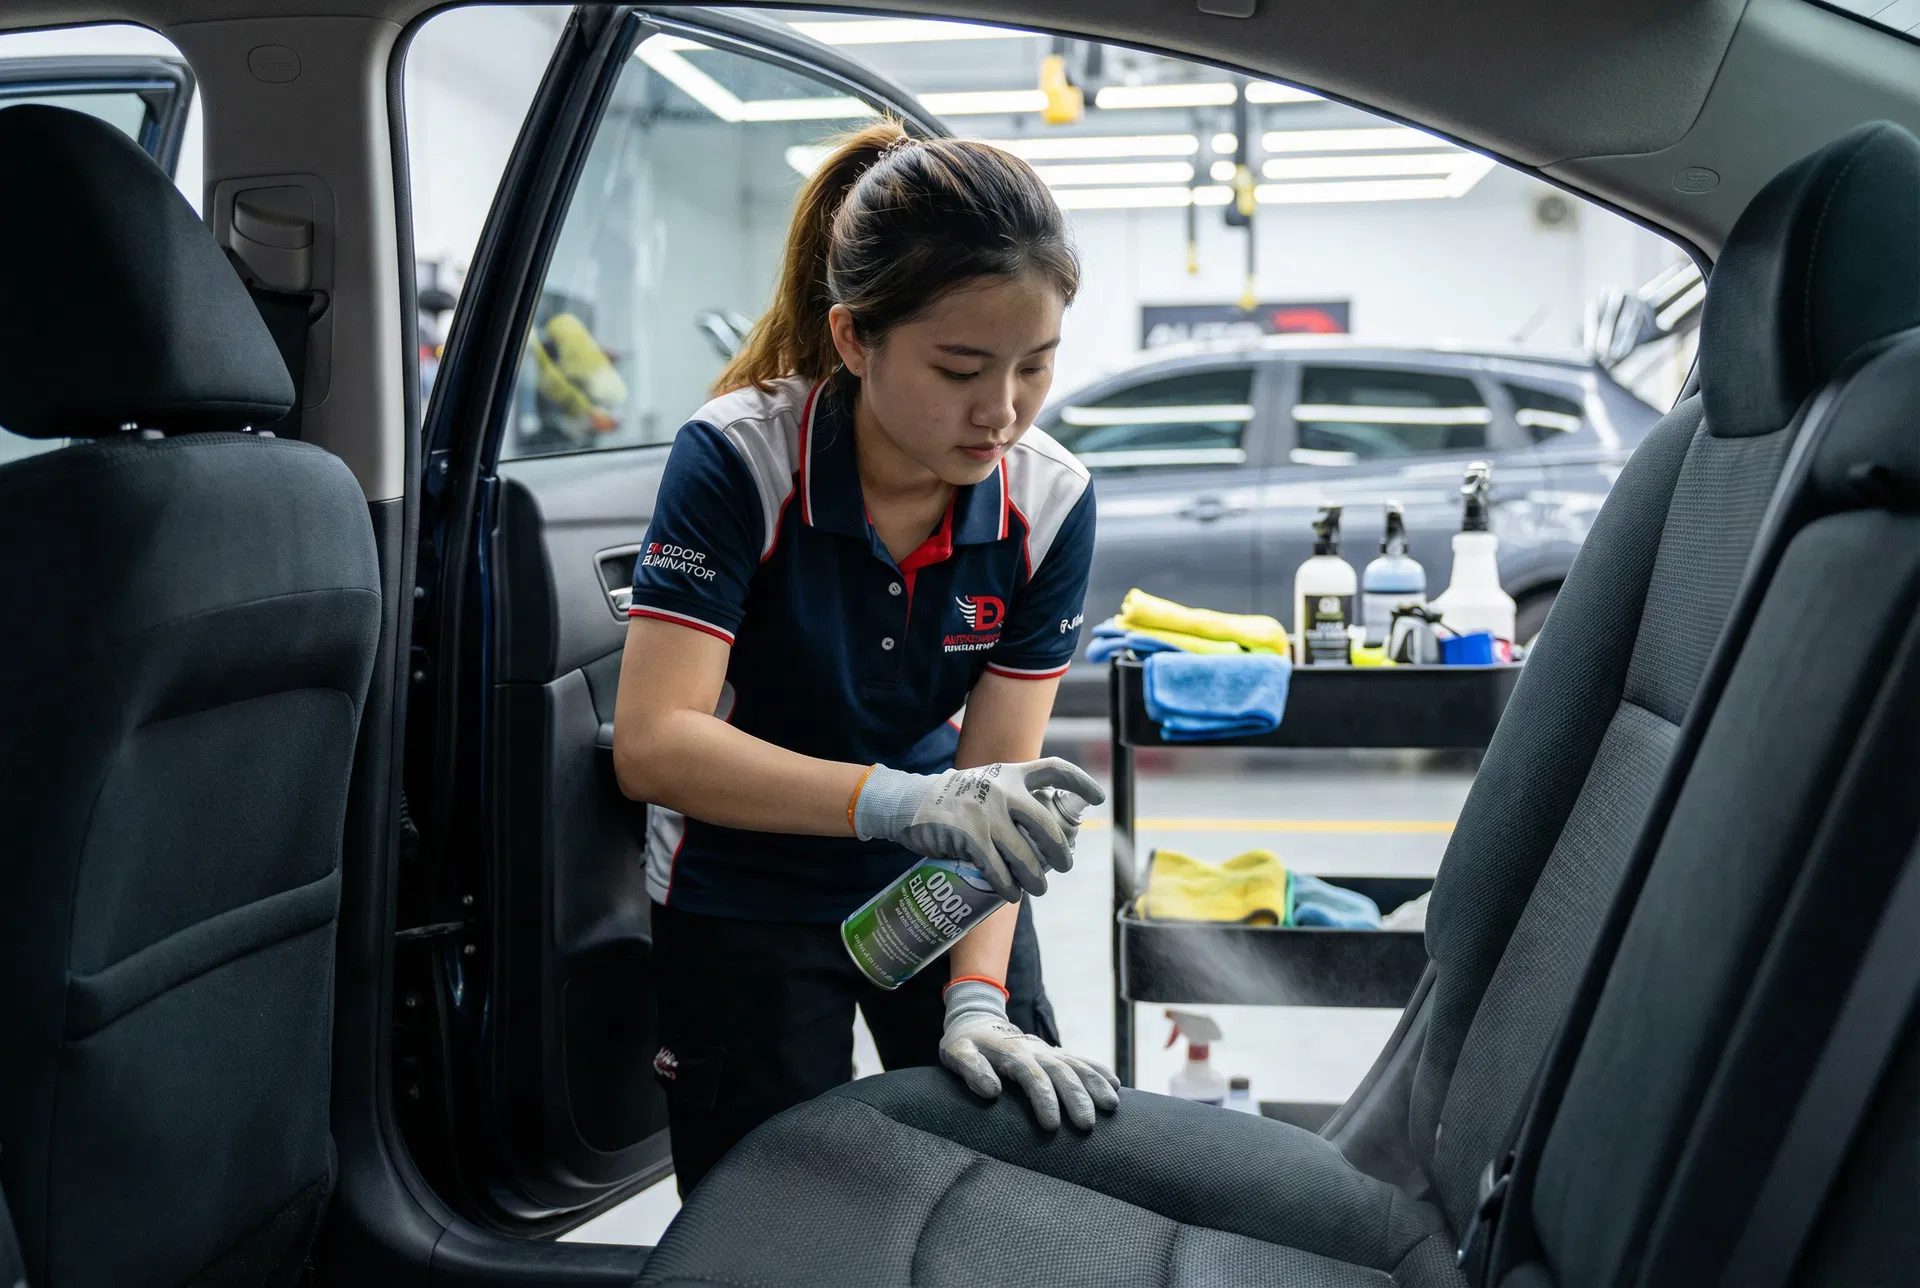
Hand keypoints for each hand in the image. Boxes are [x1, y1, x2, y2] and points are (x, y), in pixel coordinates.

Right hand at [853, 758, 1104, 901]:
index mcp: (1010, 774)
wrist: (909, 802)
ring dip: (1036, 879)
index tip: (1099, 799)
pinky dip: (1008, 887)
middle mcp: (1003, 790)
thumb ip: (1010, 795)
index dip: (1080, 783)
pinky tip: (1011, 894)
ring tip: (1038, 888)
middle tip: (1064, 865)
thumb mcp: (984, 783)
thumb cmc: (952, 798)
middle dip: (1060, 852)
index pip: (1054, 769)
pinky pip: (998, 870)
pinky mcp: (971, 837)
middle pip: (1047, 826)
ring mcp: (987, 814)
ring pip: (1025, 856)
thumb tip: (1041, 827)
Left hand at [939, 980, 1120, 1130]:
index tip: (1051, 1126)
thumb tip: (992, 1091)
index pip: (1032, 1076)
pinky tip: (1115, 1085)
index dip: (1043, 1099)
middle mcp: (1035, 1050)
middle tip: (1087, 1125)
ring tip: (1112, 1105)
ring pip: (1077, 1064)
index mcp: (1011, 1052)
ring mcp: (1047, 1050)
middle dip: (1076, 1097)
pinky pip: (1081, 1059)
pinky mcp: (1054, 1053)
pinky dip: (1098, 1070)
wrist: (977, 1018)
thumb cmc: (965, 1043)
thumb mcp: (956, 1053)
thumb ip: (971, 1069)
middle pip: (1061, 1072)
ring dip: (1095, 1083)